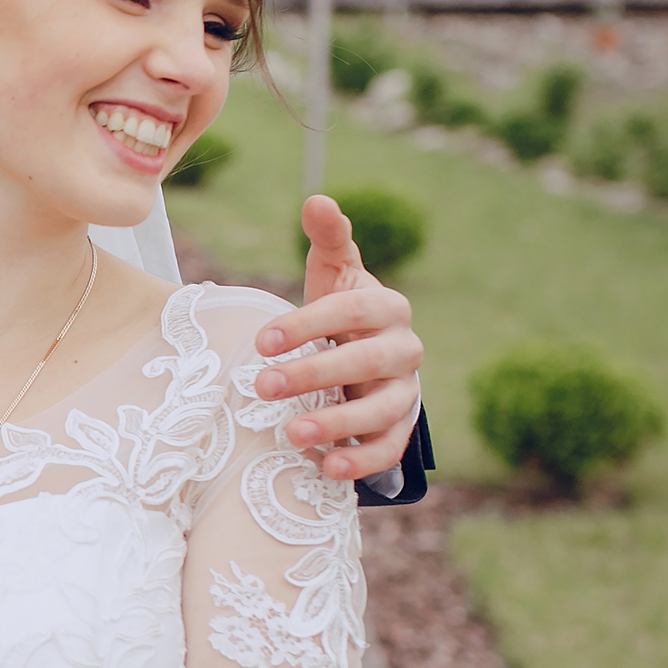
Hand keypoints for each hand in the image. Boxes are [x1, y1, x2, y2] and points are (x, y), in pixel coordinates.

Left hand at [252, 194, 424, 480]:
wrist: (367, 358)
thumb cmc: (341, 313)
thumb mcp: (334, 274)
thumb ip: (328, 239)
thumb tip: (317, 199)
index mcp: (387, 307)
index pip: (352, 311)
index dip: (308, 323)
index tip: (262, 339)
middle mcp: (405, 350)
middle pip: (365, 361)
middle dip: (313, 373)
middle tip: (261, 386)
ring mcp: (406, 393)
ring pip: (381, 411)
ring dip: (338, 424)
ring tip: (292, 434)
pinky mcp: (399, 430)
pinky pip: (388, 449)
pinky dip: (361, 462)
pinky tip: (326, 468)